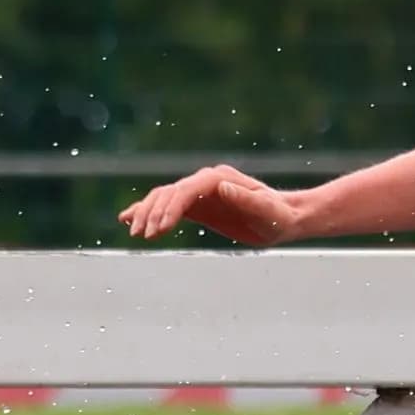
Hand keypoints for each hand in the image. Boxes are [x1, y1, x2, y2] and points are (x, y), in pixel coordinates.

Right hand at [120, 165, 301, 245]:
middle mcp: (206, 181)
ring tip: (135, 232)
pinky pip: (169, 206)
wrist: (284, 218)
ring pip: (164, 198)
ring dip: (147, 213)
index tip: (160, 229)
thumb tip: (222, 187)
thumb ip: (246, 198)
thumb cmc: (278, 216)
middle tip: (143, 236)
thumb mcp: (267, 211)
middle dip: (153, 213)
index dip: (170, 208)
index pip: (186, 190)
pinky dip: (150, 213)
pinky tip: (130, 220)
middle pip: (169, 193)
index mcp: (219, 179)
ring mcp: (200, 192)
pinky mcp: (198, 205)